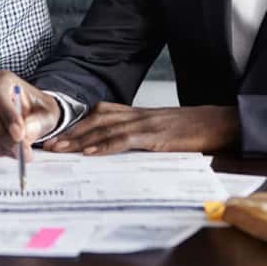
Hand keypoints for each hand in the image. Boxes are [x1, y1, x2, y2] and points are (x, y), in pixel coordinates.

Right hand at [0, 70, 60, 160]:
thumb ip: (38, 122)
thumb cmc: (39, 110)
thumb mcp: (48, 113)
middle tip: (22, 151)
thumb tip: (25, 133)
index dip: (7, 116)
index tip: (19, 134)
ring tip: (20, 152)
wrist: (33, 115)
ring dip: (0, 146)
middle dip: (3, 136)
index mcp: (2, 79)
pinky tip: (8, 150)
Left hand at [41, 103, 240, 155]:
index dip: (77, 123)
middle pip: (95, 120)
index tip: (57, 133)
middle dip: (69, 132)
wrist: (219, 122)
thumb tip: (118, 148)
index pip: (99, 113)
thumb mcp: (161, 130)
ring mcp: (145, 123)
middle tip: (47, 143)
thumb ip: (140, 135)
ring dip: (79, 139)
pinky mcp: (155, 135)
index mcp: (137, 112)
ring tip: (59, 149)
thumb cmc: (192, 129)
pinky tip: (90, 152)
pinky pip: (124, 140)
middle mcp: (136, 114)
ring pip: (104, 129)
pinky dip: (104, 145)